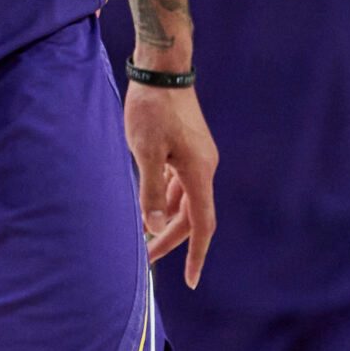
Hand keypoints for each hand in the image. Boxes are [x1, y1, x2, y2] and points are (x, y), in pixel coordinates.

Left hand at [124, 80, 217, 287]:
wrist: (163, 69)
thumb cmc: (151, 109)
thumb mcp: (145, 151)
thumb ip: (151, 192)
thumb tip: (155, 227)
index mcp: (199, 172)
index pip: (202, 224)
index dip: (197, 255)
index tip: (191, 281)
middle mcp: (205, 168)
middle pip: (192, 216)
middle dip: (172, 241)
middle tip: (148, 259)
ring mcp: (198, 157)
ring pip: (186, 201)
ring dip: (168, 221)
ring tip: (144, 238)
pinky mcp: (189, 148)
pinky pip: (181, 184)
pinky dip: (167, 200)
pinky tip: (150, 206)